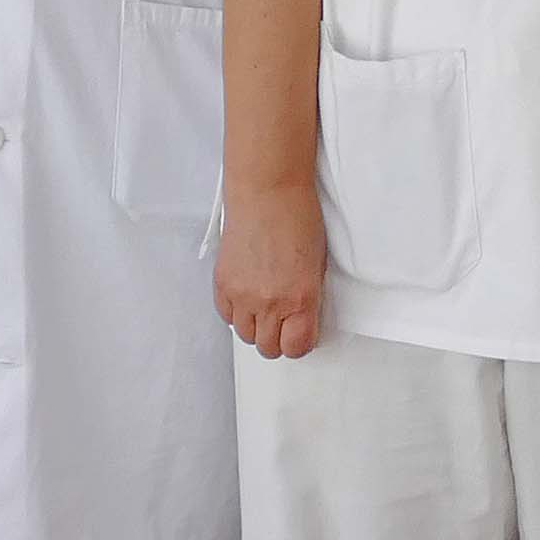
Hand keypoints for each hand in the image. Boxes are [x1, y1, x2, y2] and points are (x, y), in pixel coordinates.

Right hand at [217, 180, 327, 360]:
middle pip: (269, 347)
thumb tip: (300, 320)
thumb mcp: (316, 265)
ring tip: (263, 306)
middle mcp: (270, 302)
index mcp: (300, 298)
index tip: (299, 334)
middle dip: (277, 337)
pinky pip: (226, 316)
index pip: (296, 347)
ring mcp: (243, 295)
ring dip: (255, 326)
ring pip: (245, 335)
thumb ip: (307, 299)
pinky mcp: (223, 284)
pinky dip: (236, 311)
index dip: (298, 343)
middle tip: (282, 320)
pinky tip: (246, 295)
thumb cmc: (296, 217)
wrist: (267, 191)